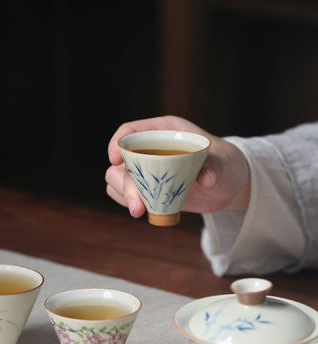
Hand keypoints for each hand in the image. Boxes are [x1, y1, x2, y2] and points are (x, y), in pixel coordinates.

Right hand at [105, 115, 249, 216]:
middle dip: (124, 184)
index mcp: (164, 132)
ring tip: (141, 211)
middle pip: (121, 162)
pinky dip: (129, 203)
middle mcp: (150, 150)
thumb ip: (216, 166)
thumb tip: (206, 179)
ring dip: (124, 196)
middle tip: (137, 206)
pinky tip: (144, 209)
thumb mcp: (225, 161)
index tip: (115, 159)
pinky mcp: (148, 189)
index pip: (130, 131)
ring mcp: (147, 171)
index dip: (117, 142)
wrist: (228, 186)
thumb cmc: (226, 163)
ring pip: (117, 179)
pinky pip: (125, 195)